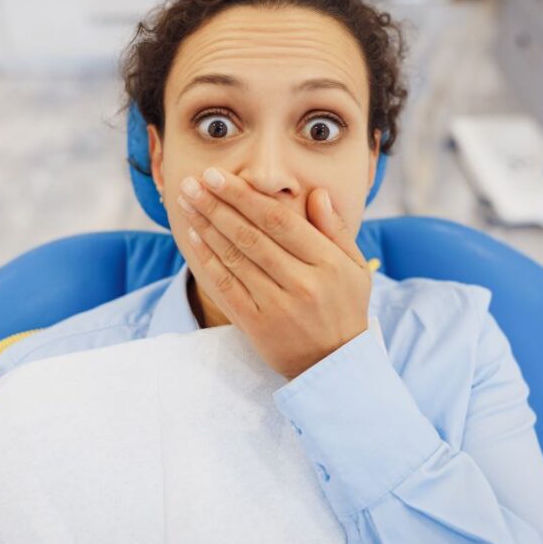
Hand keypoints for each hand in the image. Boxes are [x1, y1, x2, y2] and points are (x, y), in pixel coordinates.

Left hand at [176, 167, 371, 379]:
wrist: (335, 366)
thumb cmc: (345, 308)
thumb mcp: (355, 267)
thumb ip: (336, 229)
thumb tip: (318, 194)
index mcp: (327, 263)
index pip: (279, 221)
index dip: (245, 197)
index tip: (218, 177)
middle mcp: (302, 283)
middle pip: (251, 236)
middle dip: (217, 205)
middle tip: (192, 182)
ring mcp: (278, 306)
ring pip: (235, 258)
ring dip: (207, 227)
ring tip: (187, 202)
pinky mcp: (258, 326)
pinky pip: (227, 287)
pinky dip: (208, 260)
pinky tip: (194, 238)